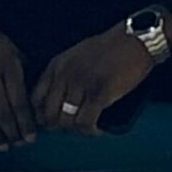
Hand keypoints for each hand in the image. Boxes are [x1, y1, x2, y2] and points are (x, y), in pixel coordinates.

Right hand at [0, 13, 35, 148]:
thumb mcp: (14, 55)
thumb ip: (23, 80)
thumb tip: (34, 113)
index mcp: (7, 64)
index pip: (18, 101)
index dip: (25, 123)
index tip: (31, 137)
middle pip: (2, 112)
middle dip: (12, 132)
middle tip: (18, 144)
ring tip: (3, 144)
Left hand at [32, 24, 156, 135]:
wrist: (135, 40)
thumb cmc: (110, 48)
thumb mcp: (76, 55)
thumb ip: (63, 74)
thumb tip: (58, 100)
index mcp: (57, 65)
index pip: (36, 98)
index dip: (41, 115)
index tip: (51, 121)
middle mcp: (64, 75)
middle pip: (49, 114)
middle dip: (57, 126)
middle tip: (70, 128)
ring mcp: (81, 85)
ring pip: (66, 121)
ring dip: (76, 129)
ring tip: (86, 127)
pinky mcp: (99, 94)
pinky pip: (85, 122)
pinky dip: (90, 131)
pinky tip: (97, 130)